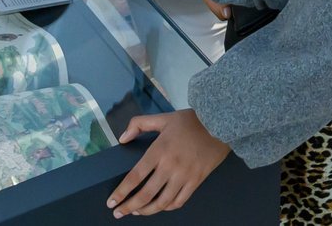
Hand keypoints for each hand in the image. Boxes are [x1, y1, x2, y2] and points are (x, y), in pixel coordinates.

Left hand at [108, 110, 229, 217]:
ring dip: (146, 210)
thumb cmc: (190, 121)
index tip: (111, 202)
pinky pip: (179, 201)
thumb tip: (122, 139)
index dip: (121, 192)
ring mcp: (184, 176)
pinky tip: (159, 207)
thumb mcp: (162, 118)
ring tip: (136, 211)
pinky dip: (167, 207)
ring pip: (162, 202)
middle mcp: (170, 166)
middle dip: (129, 206)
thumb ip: (139, 124)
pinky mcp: (196, 181)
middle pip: (146, 194)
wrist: (220, 124)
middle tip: (118, 212)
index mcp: (159, 150)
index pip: (135, 176)